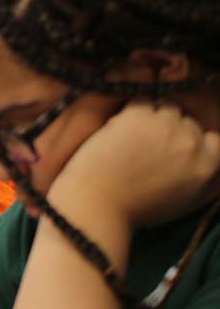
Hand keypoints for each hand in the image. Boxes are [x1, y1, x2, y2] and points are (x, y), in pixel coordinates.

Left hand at [52, 101, 219, 229]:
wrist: (99, 202)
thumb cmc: (139, 208)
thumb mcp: (187, 201)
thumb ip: (207, 179)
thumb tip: (213, 162)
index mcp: (207, 166)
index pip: (214, 139)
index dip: (195, 141)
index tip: (178, 147)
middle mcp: (190, 142)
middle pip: (189, 121)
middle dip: (173, 129)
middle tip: (151, 143)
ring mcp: (164, 125)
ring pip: (167, 106)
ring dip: (154, 115)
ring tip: (137, 133)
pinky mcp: (137, 115)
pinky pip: (142, 100)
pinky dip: (133, 109)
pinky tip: (122, 126)